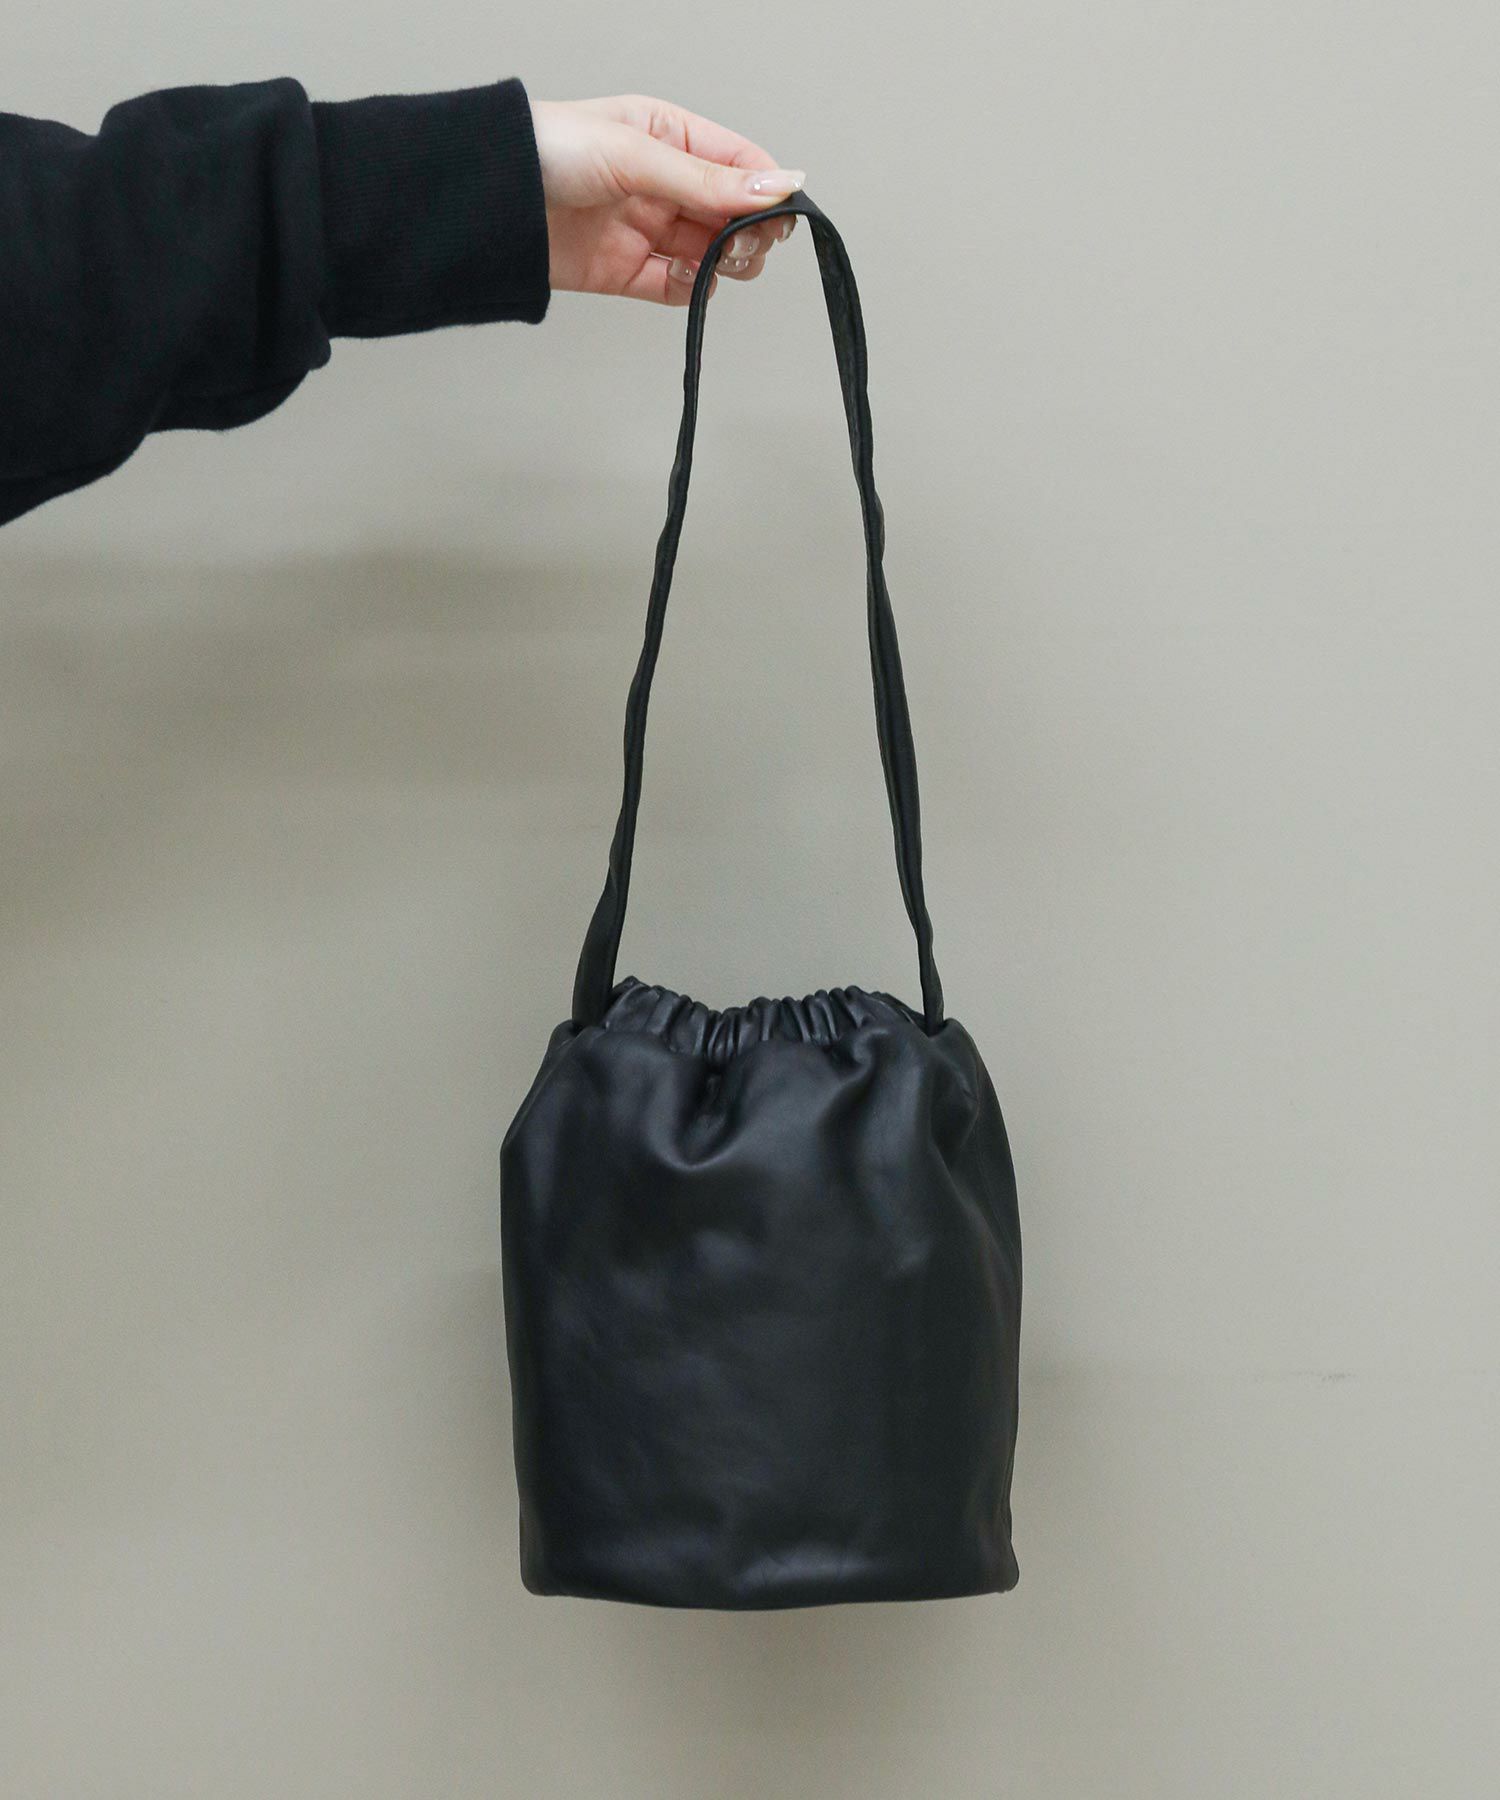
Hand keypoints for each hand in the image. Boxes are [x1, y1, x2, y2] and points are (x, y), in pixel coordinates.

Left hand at [527, 94, 805, 304]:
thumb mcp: (636, 154)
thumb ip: (708, 181)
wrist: (486, 200)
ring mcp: (645, 229)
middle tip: (741, 245)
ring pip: (711, 256)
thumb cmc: (548, 151)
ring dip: (723, 264)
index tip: (779, 218)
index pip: (741, 164)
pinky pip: (676, 288)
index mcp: (669, 136)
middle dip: (747, 234)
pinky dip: (689, 290)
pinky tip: (684, 280)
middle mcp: (663, 183)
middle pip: (733, 216)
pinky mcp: (626, 272)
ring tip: (714, 262)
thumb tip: (777, 189)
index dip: (767, 192)